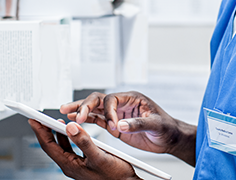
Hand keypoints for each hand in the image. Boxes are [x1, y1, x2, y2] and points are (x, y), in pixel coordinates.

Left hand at [29, 118, 141, 179]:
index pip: (49, 146)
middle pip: (52, 145)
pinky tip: (72, 130)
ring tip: (54, 121)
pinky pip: (71, 147)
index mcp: (70, 165)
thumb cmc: (115, 175)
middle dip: (45, 131)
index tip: (33, 120)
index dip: (40, 131)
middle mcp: (71, 165)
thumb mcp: (99, 156)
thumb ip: (84, 141)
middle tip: (39, 118)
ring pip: (61, 146)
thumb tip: (70, 127)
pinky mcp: (84, 161)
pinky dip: (69, 136)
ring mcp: (77, 164)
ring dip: (57, 133)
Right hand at [61, 91, 196, 165]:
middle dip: (86, 105)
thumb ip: (137, 124)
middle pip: (99, 99)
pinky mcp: (114, 124)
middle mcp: (122, 103)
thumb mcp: (155, 124)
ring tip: (66, 111)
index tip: (112, 126)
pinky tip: (75, 120)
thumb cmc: (166, 127)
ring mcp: (117, 113)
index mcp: (132, 98)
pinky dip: (86, 120)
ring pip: (95, 108)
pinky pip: (97, 119)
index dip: (109, 111)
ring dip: (81, 110)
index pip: (113, 99)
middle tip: (75, 113)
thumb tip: (120, 125)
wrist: (169, 137)